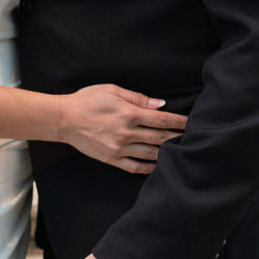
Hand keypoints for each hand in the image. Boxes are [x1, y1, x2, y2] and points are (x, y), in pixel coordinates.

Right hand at [60, 85, 186, 173]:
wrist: (64, 119)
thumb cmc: (88, 100)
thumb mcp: (113, 91)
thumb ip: (138, 98)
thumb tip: (160, 104)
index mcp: (128, 114)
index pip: (161, 120)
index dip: (179, 121)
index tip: (191, 123)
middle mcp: (126, 133)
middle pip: (160, 138)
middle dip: (178, 137)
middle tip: (194, 138)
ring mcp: (119, 149)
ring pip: (151, 154)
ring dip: (168, 153)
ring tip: (181, 151)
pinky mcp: (112, 159)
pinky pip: (136, 167)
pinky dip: (150, 167)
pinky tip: (159, 164)